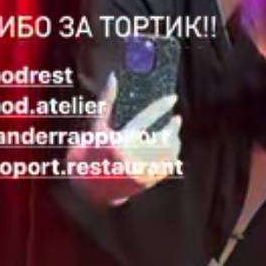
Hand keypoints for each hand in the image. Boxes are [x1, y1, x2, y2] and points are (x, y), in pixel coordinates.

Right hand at [67, 72, 181, 206]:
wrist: (89, 187)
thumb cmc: (91, 151)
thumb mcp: (96, 128)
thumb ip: (105, 102)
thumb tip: (113, 77)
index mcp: (117, 142)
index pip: (145, 118)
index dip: (160, 106)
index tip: (173, 98)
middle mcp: (130, 158)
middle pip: (162, 139)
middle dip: (173, 128)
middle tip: (177, 120)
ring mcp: (139, 172)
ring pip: (167, 155)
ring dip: (175, 142)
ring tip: (175, 135)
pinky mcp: (145, 183)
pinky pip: (165, 168)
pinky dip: (172, 158)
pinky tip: (172, 151)